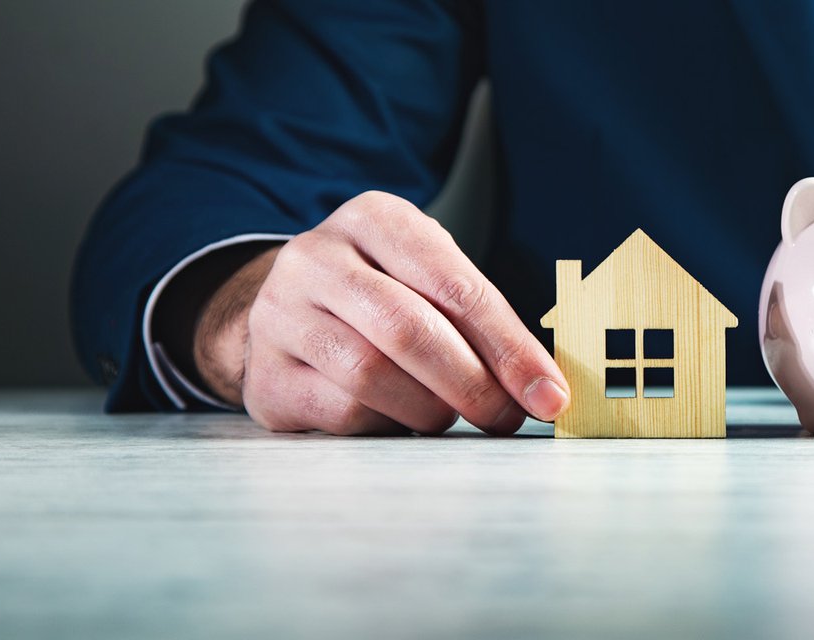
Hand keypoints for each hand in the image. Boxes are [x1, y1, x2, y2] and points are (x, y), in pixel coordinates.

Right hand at [193, 191, 569, 434]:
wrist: (288, 313)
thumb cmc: (382, 294)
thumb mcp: (427, 277)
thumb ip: (481, 318)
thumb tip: (543, 384)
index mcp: (374, 219)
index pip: (455, 286)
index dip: (509, 345)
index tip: (547, 391)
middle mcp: (316, 257)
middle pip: (410, 330)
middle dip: (474, 384)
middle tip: (508, 416)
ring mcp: (280, 315)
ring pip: (372, 376)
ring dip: (430, 409)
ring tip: (448, 415)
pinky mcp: (265, 375)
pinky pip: (342, 411)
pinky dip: (386, 424)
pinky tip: (396, 417)